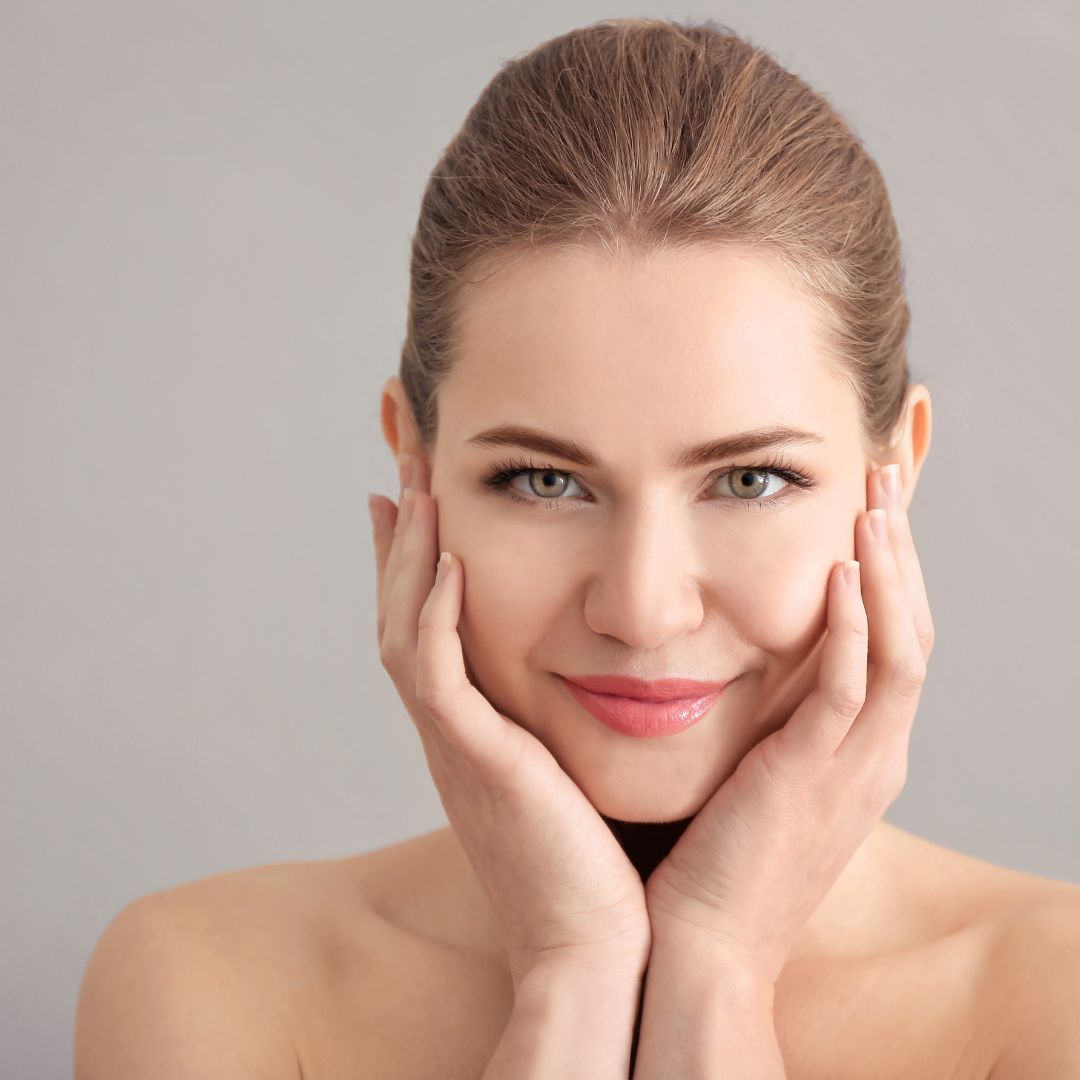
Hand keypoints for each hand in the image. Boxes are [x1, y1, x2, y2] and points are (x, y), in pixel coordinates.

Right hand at [369, 453, 650, 988]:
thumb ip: (572, 717)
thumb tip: (602, 672)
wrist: (597, 945)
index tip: (423, 503)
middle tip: (404, 469)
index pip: (429, 627)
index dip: (417, 564)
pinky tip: (449, 559)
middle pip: (401, 614)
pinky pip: (433, 672)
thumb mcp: (577, 771)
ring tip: (417, 487)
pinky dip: (432, 612)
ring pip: (403, 630)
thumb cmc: (600, 863)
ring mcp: (452, 744)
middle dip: (400, 539)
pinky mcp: (472, 759)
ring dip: (406, 556)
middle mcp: (450, 730)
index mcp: (473, 730)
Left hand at [643, 465, 934, 985]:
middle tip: (881, 480)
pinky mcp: (814, 779)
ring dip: (889, 572)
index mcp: (856, 753)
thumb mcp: (750, 775)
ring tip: (873, 502)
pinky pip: (851, 690)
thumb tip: (732, 662)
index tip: (865, 510)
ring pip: (899, 650)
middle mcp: (871, 756)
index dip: (888, 573)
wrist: (698, 948)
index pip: (892, 642)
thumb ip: (761, 719)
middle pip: (912, 631)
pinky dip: (854, 628)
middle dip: (900, 554)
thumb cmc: (709, 859)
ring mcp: (851, 769)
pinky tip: (839, 571)